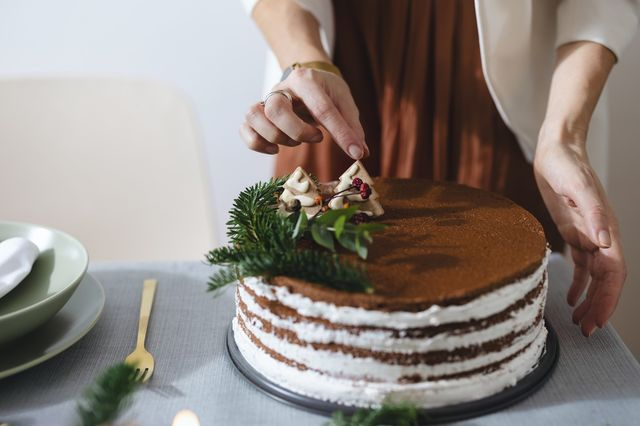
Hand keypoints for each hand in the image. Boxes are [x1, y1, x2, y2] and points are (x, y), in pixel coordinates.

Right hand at [240, 67, 367, 158]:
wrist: (307, 77)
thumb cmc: (327, 92)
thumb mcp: (345, 103)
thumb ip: (353, 127)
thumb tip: (361, 153)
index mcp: (307, 80)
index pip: (322, 109)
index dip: (341, 134)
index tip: (355, 152)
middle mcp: (283, 88)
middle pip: (276, 109)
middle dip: (298, 132)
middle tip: (317, 137)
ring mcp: (266, 100)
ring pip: (255, 116)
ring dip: (277, 136)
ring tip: (295, 141)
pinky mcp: (258, 114)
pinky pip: (245, 128)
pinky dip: (257, 143)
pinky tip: (275, 148)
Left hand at [534, 133, 625, 336]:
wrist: (557, 152)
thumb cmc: (567, 166)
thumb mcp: (577, 187)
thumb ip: (593, 212)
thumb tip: (604, 240)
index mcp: (607, 229)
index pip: (613, 273)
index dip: (607, 298)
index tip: (596, 320)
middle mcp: (601, 236)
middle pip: (606, 280)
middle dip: (600, 307)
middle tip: (587, 331)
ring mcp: (589, 236)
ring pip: (596, 277)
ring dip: (590, 300)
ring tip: (580, 322)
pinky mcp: (575, 233)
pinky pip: (582, 266)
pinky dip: (579, 285)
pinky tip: (571, 300)